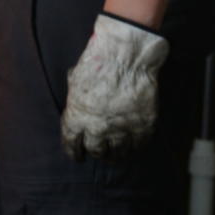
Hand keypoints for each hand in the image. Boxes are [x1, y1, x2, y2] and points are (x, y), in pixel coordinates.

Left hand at [61, 13, 168, 160]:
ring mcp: (122, 129)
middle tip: (99, 153)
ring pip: (119, 153)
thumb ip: (76, 102)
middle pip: (96, 151)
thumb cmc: (96, 64)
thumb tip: (77, 108)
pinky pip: (139, 145)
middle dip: (96, 153)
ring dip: (116, 155)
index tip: (77, 156)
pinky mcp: (143, 126)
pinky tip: (133, 146)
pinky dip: (135, 147)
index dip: (74, 152)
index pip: (71, 143)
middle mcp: (98, 128)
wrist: (125, 58)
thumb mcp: (74, 83)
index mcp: (77, 118)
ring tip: (116, 155)